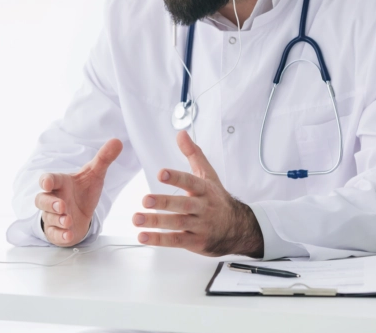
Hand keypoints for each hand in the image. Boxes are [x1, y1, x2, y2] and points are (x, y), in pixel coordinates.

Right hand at [35, 138, 122, 246]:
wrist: (82, 213)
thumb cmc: (83, 191)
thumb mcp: (95, 174)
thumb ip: (104, 158)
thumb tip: (117, 141)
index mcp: (60, 183)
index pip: (48, 179)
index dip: (46, 181)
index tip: (47, 183)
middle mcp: (53, 199)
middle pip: (42, 200)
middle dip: (50, 203)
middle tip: (62, 206)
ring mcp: (53, 216)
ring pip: (49, 218)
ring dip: (58, 219)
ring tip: (68, 220)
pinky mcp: (56, 231)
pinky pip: (54, 234)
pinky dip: (60, 235)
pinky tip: (69, 234)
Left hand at [133, 131, 263, 256]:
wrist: (238, 229)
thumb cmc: (218, 199)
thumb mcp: (208, 175)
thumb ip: (193, 154)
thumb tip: (181, 134)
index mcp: (205, 189)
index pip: (191, 181)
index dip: (176, 177)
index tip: (161, 173)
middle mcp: (203, 207)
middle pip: (183, 204)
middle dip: (164, 203)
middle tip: (145, 200)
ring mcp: (200, 226)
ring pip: (178, 223)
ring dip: (156, 222)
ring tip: (137, 218)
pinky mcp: (195, 242)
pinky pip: (176, 241)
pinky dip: (159, 240)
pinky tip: (143, 236)